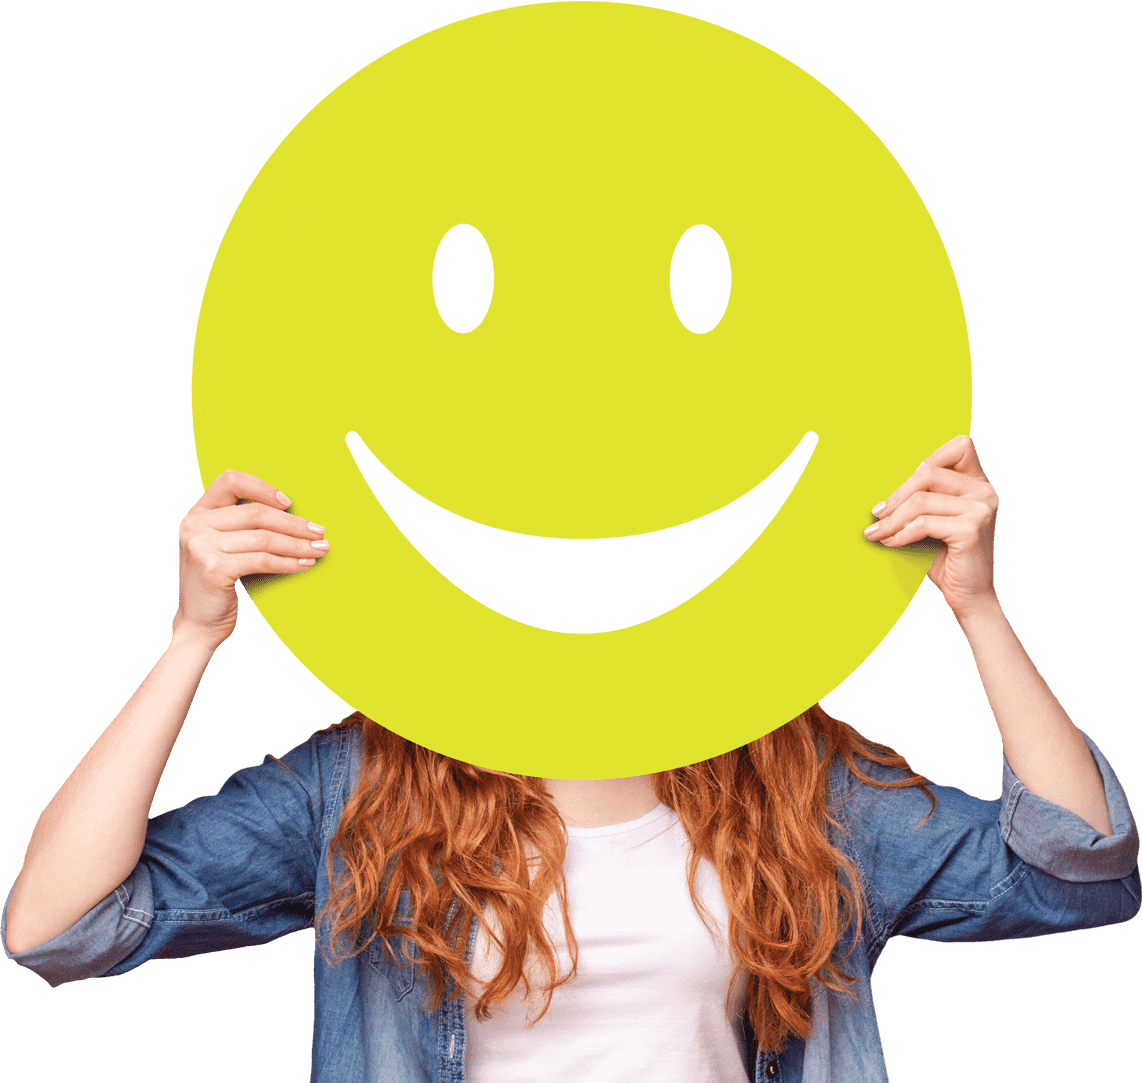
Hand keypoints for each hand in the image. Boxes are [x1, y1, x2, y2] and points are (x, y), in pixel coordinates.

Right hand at [172, 470, 329, 649]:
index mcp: (198, 514)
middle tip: (319, 532)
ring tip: (319, 549)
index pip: (230, 481)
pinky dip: (288, 561)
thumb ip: (238, 527)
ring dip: (298, 544)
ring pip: (264, 538)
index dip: (262, 487)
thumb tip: (293, 517)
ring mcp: (202, 546)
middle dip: (294, 524)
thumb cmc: (217, 585)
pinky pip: (262, 559)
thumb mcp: (218, 547)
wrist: (197, 626)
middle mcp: (195, 526)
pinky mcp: (214, 568)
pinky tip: (304, 564)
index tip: (289, 503)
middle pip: (256, 514)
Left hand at [862, 434, 998, 619]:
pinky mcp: (971, 528)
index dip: (928, 459)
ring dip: (892, 519)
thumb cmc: (945, 557)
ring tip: (877, 533)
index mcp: (978, 482)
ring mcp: (981, 508)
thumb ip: (919, 498)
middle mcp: (984, 491)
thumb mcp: (932, 520)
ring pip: (921, 501)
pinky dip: (900, 534)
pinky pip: (923, 523)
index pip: (960, 446)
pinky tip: (890, 543)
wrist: (969, 596)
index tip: (903, 489)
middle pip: (928, 473)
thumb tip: (879, 491)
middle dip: (896, 495)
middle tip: (876, 515)